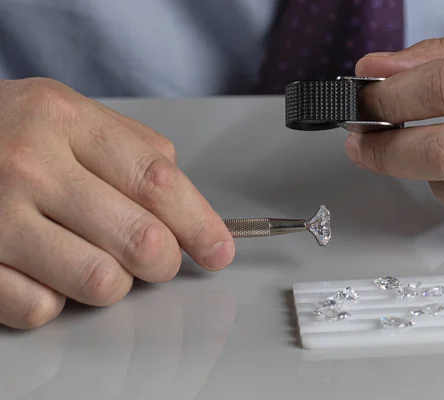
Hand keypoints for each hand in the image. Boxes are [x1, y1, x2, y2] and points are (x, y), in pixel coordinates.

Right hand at [0, 78, 234, 328]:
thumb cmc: (6, 132)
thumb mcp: (69, 114)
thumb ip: (134, 149)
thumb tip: (189, 206)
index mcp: (63, 121)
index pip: (158, 183)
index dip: (201, 224)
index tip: (219, 249)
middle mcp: (28, 166)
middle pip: (141, 239)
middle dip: (165, 260)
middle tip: (159, 257)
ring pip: (101, 283)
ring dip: (115, 281)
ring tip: (98, 258)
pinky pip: (43, 309)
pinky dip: (58, 298)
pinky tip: (47, 270)